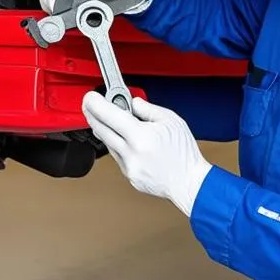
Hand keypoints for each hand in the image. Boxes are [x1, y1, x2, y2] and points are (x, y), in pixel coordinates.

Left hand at [82, 92, 212, 216]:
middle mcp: (131, 152)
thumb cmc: (184, 153)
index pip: (108, 115)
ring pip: (108, 144)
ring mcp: (128, 166)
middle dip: (92, 115)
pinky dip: (119, 146)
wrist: (189, 182)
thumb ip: (147, 109)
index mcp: (140, 136)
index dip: (95, 103)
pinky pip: (117, 157)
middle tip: (90, 105)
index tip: (90, 97)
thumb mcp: (171, 120)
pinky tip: (128, 141)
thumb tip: (132, 103)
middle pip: (101, 129)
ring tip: (113, 120)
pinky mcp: (129, 175)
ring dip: (106, 130)